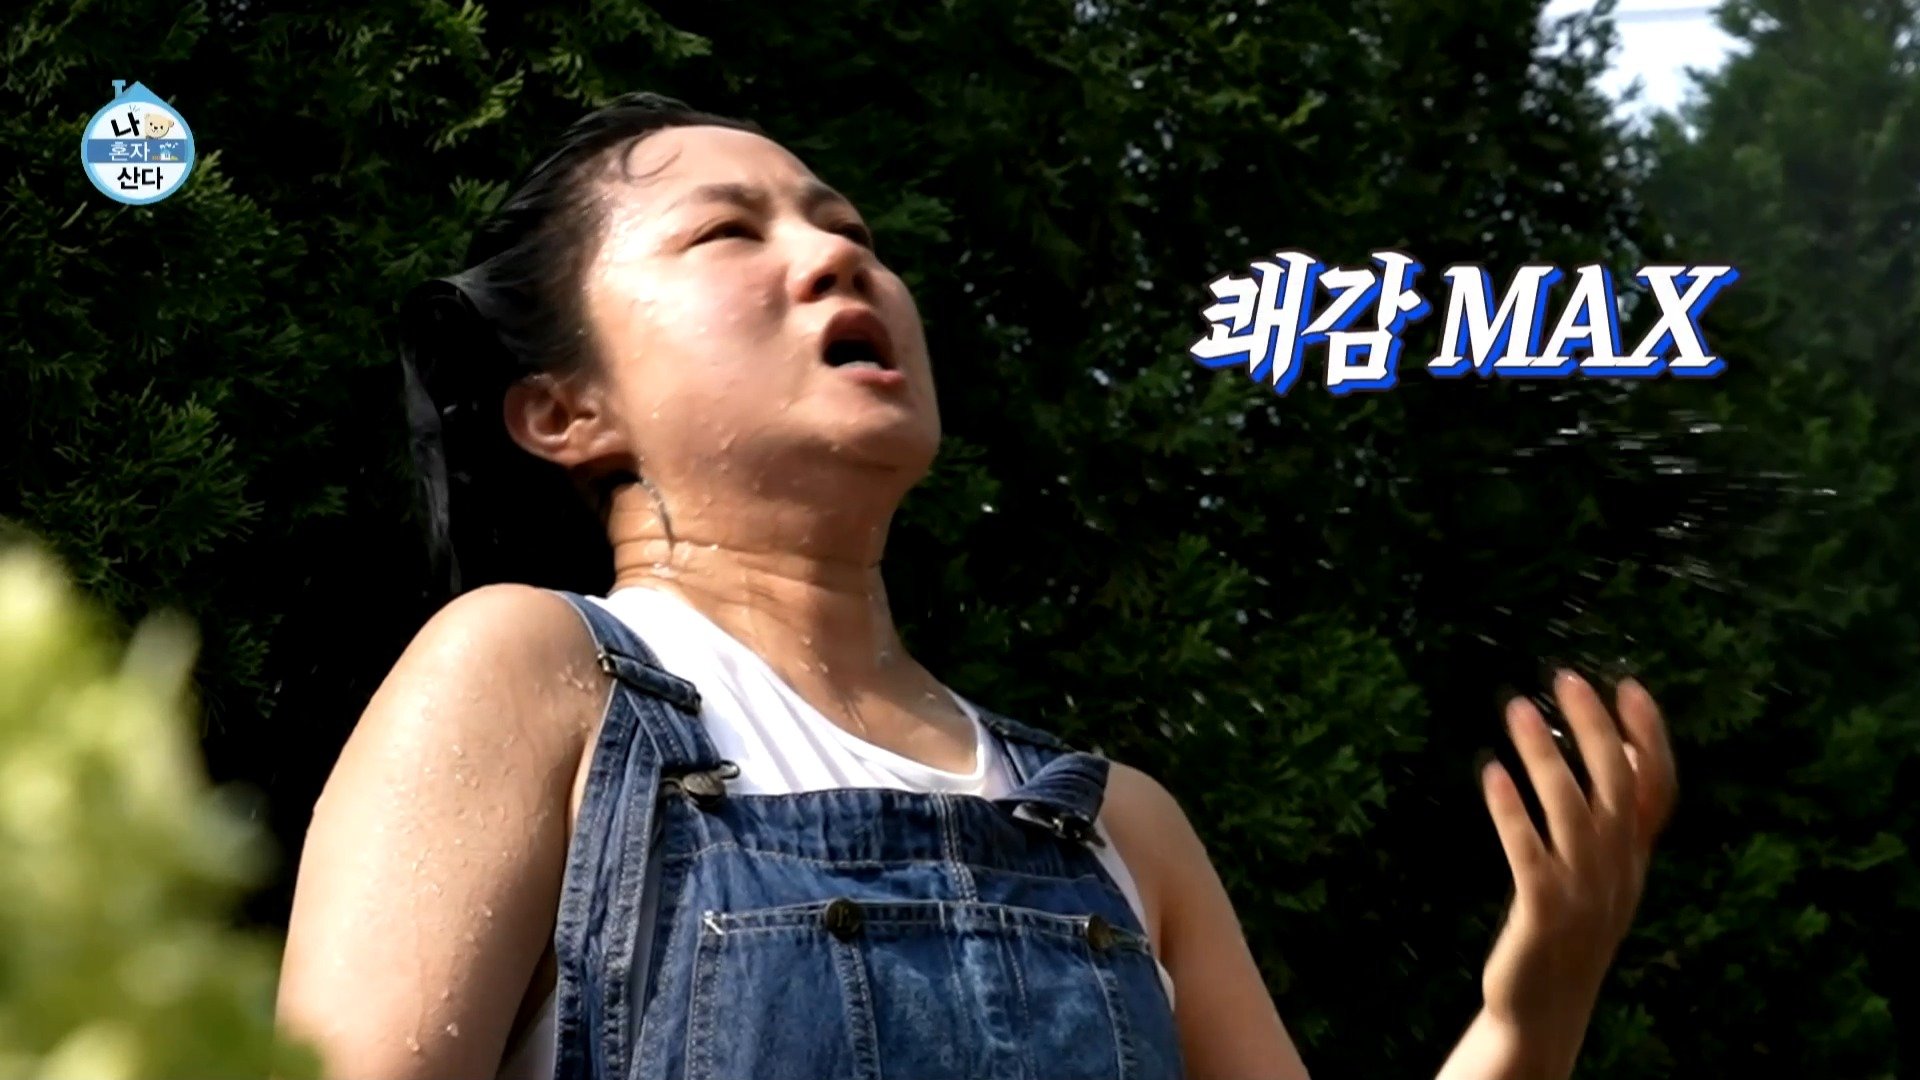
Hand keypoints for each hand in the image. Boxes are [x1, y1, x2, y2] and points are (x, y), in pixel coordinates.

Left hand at [1475, 672, 1678, 1074]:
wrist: (1542, 1009)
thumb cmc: (1565, 928)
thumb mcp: (1601, 872)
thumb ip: (1612, 817)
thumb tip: (1618, 744)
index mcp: (1634, 860)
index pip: (1658, 789)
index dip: (1650, 737)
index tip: (1629, 685)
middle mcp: (1618, 872)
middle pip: (1618, 788)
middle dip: (1596, 729)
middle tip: (1566, 678)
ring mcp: (1583, 893)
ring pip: (1573, 812)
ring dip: (1545, 756)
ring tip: (1516, 708)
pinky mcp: (1543, 913)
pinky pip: (1529, 853)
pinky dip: (1512, 811)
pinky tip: (1491, 773)